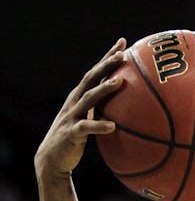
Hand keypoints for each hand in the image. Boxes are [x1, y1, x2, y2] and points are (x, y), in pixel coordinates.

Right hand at [34, 39, 126, 180]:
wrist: (53, 158)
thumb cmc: (77, 138)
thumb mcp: (92, 119)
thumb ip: (107, 110)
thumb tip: (136, 107)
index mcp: (81, 96)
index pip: (96, 71)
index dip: (108, 56)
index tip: (123, 42)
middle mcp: (75, 101)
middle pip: (91, 78)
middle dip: (106, 64)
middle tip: (123, 54)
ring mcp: (72, 115)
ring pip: (88, 98)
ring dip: (104, 89)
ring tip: (120, 82)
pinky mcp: (71, 132)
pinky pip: (86, 127)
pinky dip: (99, 126)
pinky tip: (112, 127)